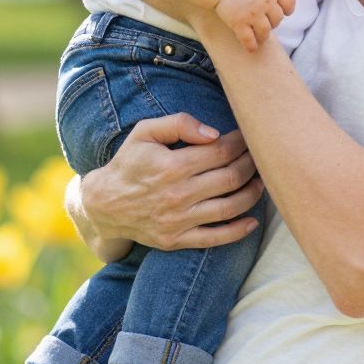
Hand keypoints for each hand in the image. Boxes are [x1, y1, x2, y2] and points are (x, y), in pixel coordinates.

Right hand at [69, 112, 263, 260]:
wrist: (103, 205)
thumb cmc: (129, 163)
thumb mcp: (144, 133)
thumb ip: (179, 123)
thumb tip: (214, 133)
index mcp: (172, 165)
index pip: (221, 151)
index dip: (241, 142)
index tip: (248, 137)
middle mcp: (178, 194)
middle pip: (231, 177)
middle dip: (252, 164)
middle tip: (260, 157)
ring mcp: (178, 220)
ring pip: (230, 207)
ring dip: (252, 193)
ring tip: (260, 182)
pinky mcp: (177, 240)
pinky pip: (216, 238)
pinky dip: (239, 231)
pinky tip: (253, 220)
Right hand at [215, 0, 295, 50]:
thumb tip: (281, 0)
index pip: (289, 3)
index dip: (286, 9)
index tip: (282, 12)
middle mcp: (266, 0)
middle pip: (277, 18)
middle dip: (272, 21)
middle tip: (264, 21)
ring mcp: (253, 12)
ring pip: (266, 31)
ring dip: (263, 35)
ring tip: (259, 35)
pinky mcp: (238, 22)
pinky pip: (249, 40)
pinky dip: (251, 46)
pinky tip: (251, 47)